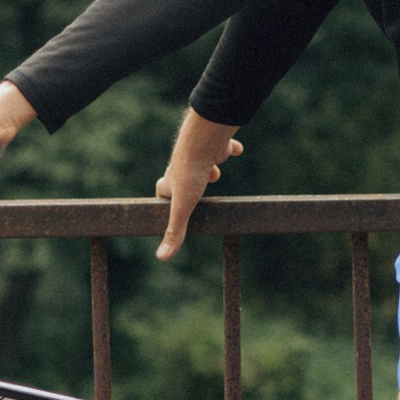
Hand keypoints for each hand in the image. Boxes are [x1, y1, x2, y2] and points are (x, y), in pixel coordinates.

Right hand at [155, 108, 242, 259]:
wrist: (203, 141)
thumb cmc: (190, 172)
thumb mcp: (183, 207)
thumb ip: (175, 231)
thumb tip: (162, 257)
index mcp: (172, 179)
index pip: (162, 189)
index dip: (165, 196)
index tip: (170, 205)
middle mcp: (183, 164)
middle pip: (182, 174)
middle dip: (191, 184)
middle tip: (197, 191)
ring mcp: (199, 154)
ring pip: (203, 162)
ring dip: (210, 170)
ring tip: (214, 176)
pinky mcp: (215, 145)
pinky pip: (224, 147)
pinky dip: (231, 149)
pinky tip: (238, 151)